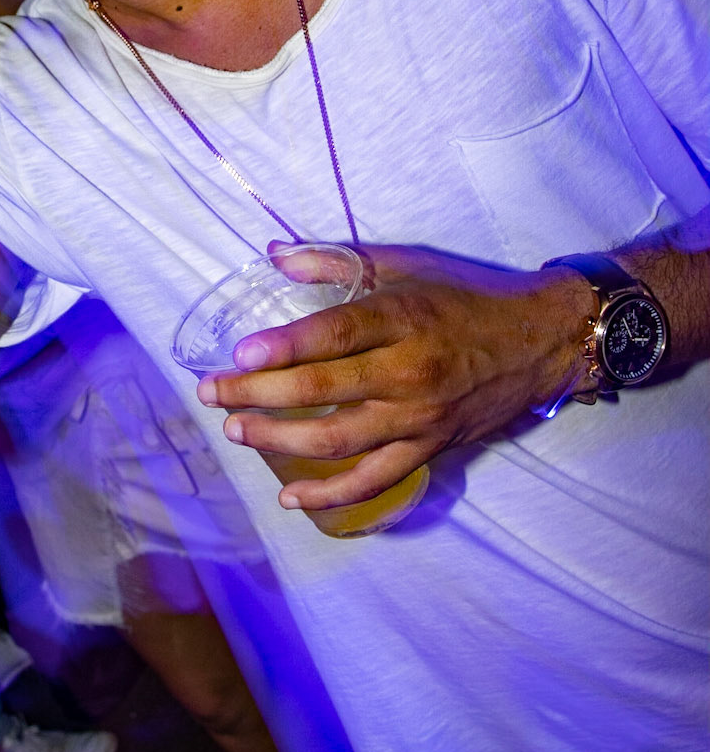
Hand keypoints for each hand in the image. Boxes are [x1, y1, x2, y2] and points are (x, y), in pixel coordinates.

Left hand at [195, 242, 592, 510]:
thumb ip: (337, 260)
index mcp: (403, 319)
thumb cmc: (467, 295)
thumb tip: (273, 255)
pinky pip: (372, 480)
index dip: (283, 348)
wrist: (541, 341)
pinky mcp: (429, 449)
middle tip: (212, 394)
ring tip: (235, 430)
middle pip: (322, 393)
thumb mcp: (407, 263)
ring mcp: (419, 419)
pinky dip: (329, 496)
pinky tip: (290, 496)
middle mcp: (410, 373)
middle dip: (258, 396)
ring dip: (279, 441)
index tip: (237, 355)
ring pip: (338, 442)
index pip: (334, 336)